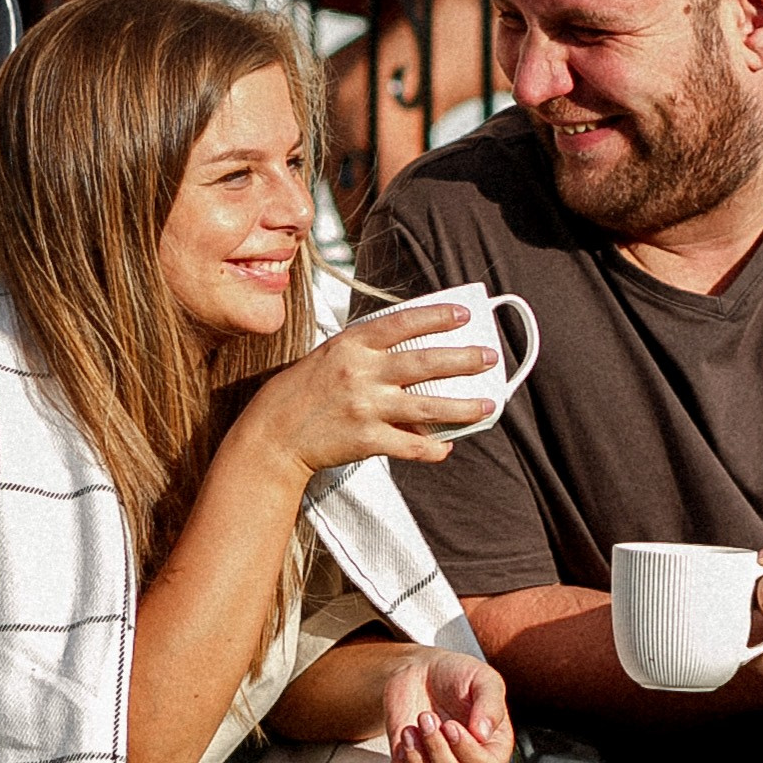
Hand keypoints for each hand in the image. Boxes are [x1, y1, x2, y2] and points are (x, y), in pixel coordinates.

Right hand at [237, 301, 496, 478]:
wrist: (272, 435)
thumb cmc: (301, 391)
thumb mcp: (329, 355)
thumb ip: (367, 351)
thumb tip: (414, 352)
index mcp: (351, 346)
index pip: (402, 323)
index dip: (436, 316)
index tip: (463, 314)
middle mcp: (361, 373)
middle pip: (425, 363)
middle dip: (464, 359)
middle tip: (490, 357)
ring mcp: (366, 408)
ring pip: (427, 407)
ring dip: (463, 407)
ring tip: (488, 405)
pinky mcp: (366, 440)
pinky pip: (411, 446)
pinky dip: (433, 449)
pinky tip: (448, 447)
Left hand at [385, 646, 513, 762]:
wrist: (419, 671)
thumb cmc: (455, 674)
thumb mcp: (482, 678)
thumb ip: (490, 703)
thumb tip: (484, 733)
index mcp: (493, 745)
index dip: (467, 752)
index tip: (451, 725)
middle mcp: (468, 762)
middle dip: (437, 749)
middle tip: (427, 718)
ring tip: (411, 730)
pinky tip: (403, 743)